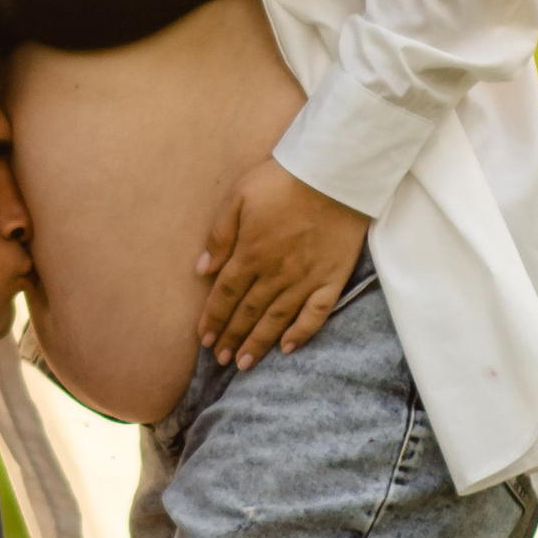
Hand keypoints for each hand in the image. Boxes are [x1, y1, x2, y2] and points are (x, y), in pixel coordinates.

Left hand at [196, 158, 367, 368]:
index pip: (225, 295)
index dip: (213, 319)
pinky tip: (288, 349)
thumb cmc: (283, 180)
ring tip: (244, 364)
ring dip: (258, 344)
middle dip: (232, 337)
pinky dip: (302, 333)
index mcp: (250, 253)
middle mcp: (276, 273)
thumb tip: (202, 270)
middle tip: (221, 359)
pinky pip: (316, 314)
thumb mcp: (239, 197)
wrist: (335, 173)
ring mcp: (305, 279)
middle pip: (248, 312)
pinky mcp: (332, 278)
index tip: (204, 339)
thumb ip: (220, 235)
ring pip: (277, 320)